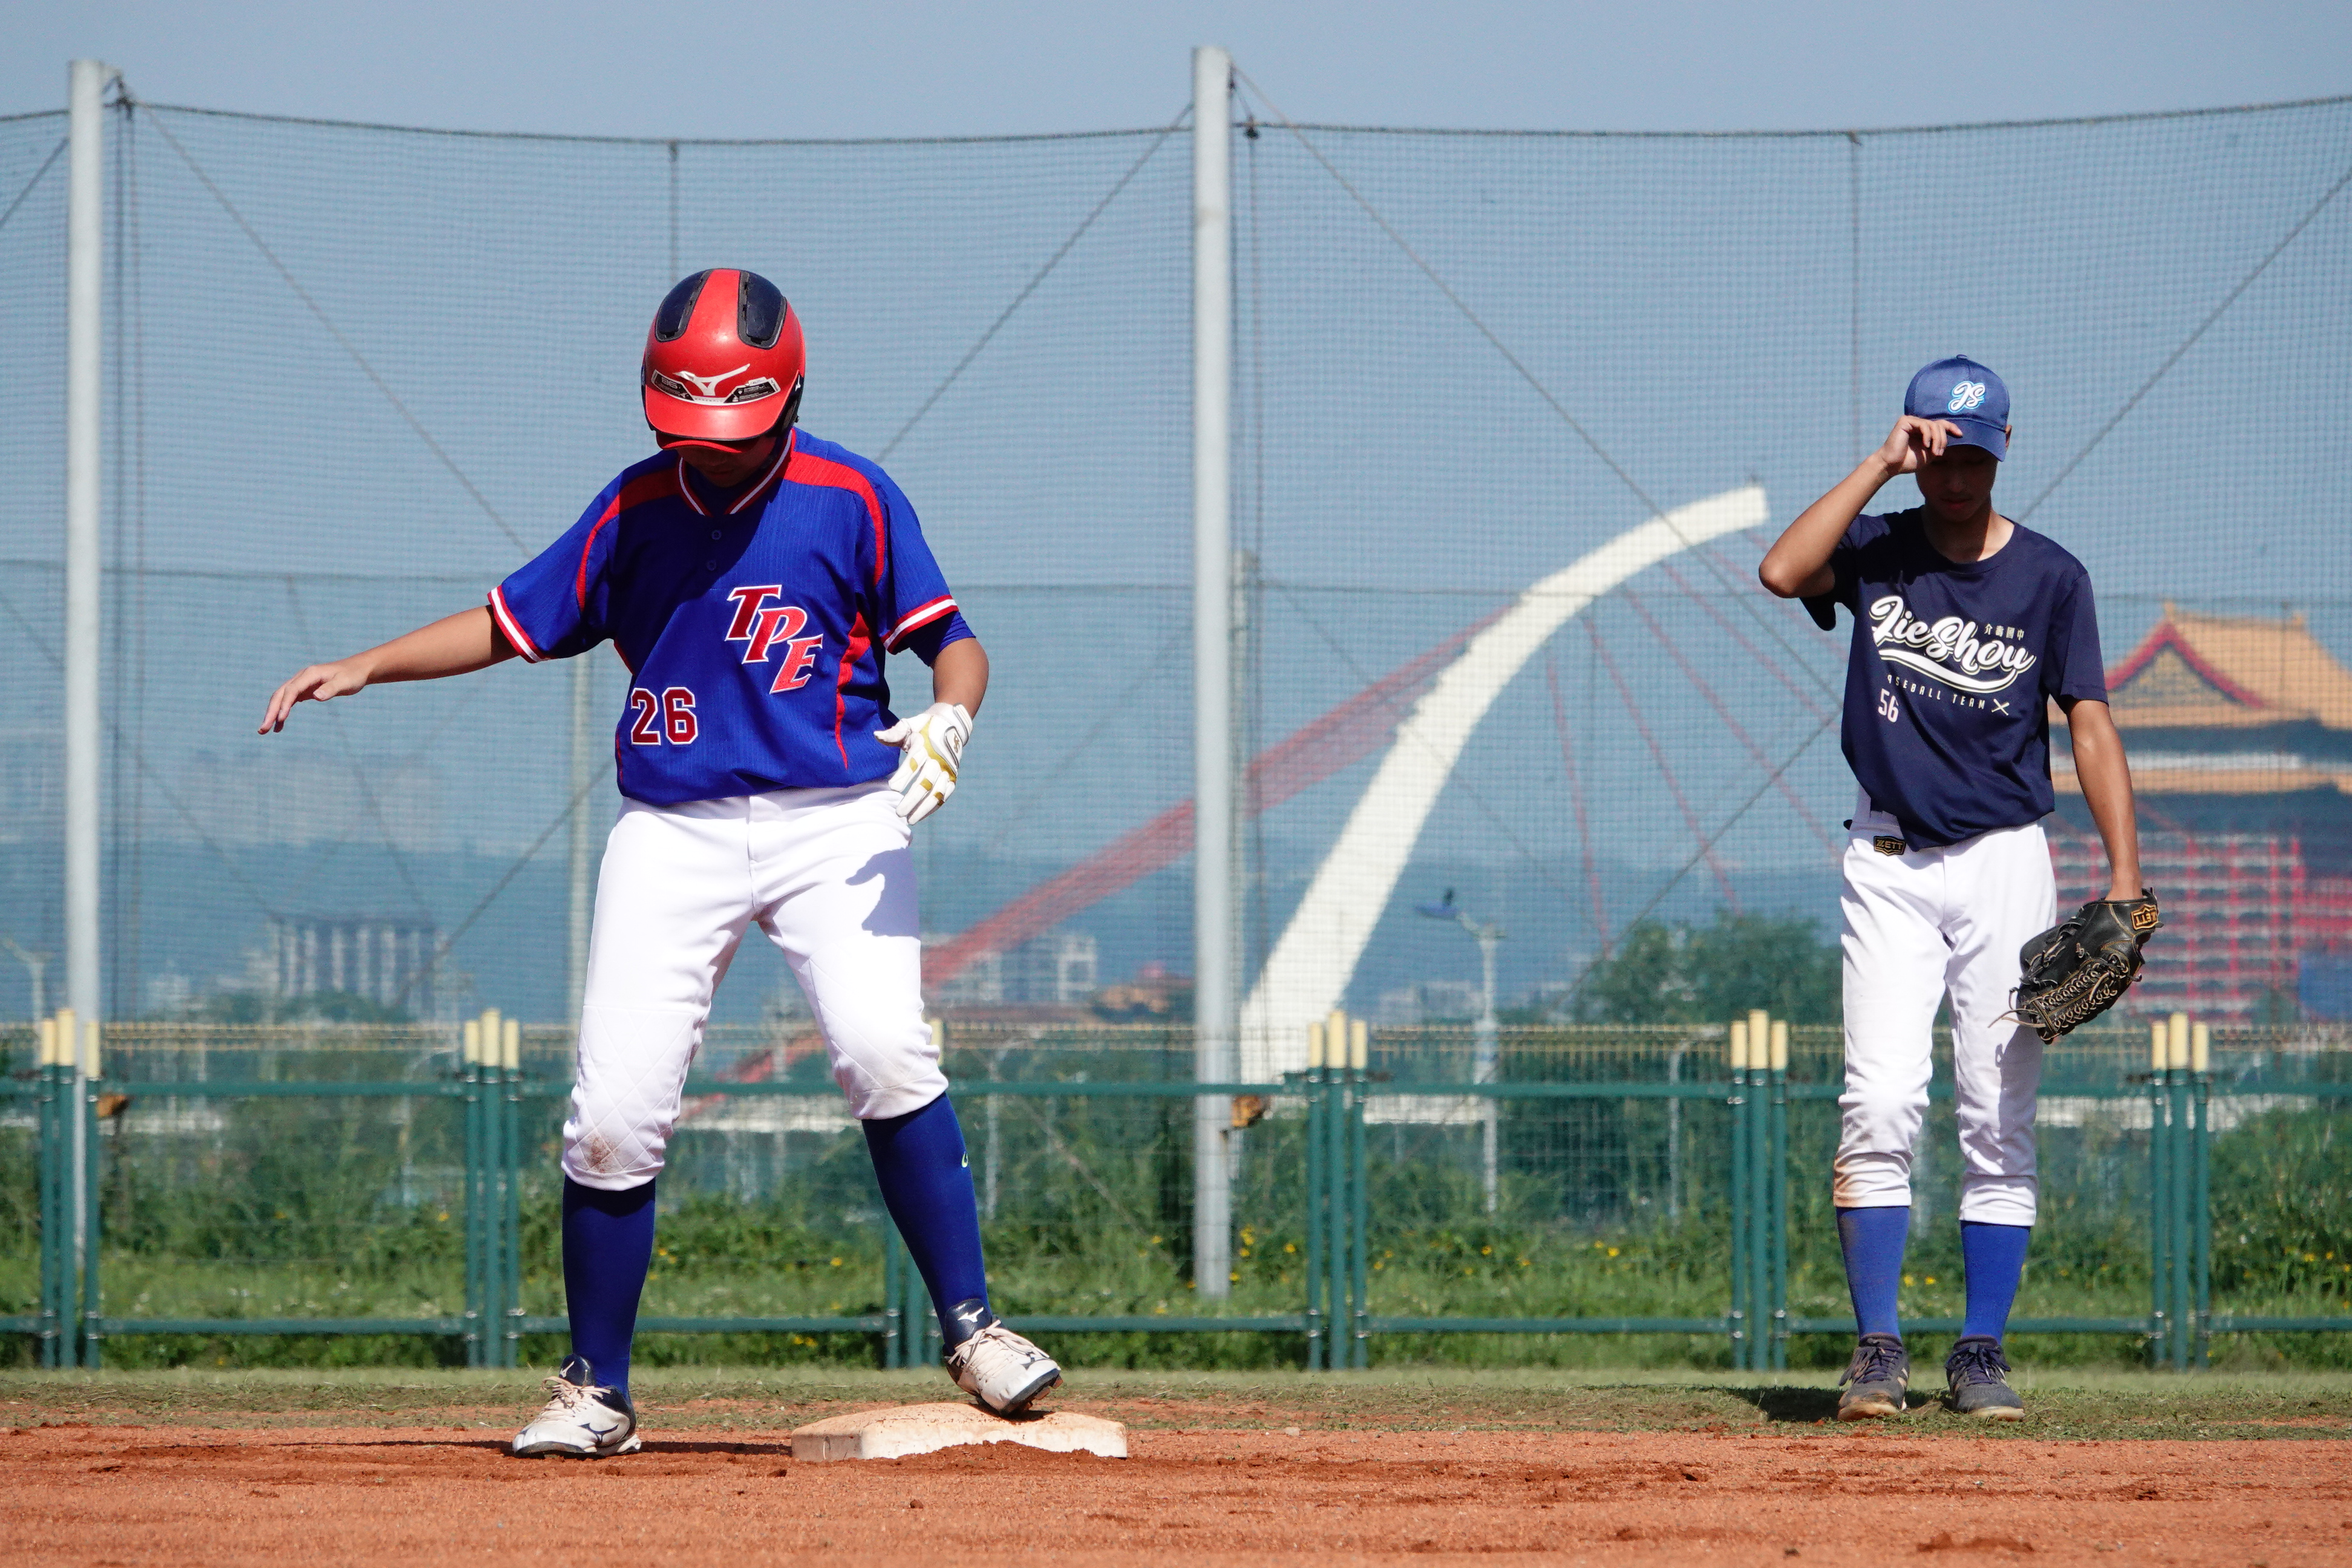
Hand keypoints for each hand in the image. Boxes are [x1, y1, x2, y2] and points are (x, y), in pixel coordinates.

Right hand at [258, 658, 370, 733]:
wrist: (358, 669)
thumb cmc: (352, 676)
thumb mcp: (345, 682)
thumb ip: (331, 689)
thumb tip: (316, 696)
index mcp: (310, 674)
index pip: (292, 689)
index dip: (285, 704)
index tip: (280, 718)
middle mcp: (302, 677)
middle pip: (281, 694)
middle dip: (271, 711)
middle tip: (263, 729)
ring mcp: (302, 683)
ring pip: (282, 698)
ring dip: (273, 713)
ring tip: (264, 730)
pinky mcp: (305, 689)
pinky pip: (289, 701)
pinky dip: (283, 712)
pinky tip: (279, 726)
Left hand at [874, 702, 972, 824]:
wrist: (951, 724)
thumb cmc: (922, 727)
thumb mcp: (909, 725)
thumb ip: (894, 733)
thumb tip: (876, 735)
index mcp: (925, 745)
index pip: (915, 762)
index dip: (904, 775)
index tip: (892, 787)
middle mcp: (938, 759)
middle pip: (925, 782)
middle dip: (912, 798)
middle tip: (898, 812)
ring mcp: (947, 769)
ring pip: (936, 792)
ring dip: (924, 807)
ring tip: (910, 820)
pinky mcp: (952, 776)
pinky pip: (944, 794)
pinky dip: (934, 806)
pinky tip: (921, 815)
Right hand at [1872, 415, 1966, 475]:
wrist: (1891, 465)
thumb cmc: (1908, 462)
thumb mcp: (1930, 453)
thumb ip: (1939, 444)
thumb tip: (1951, 435)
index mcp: (1923, 431)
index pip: (1940, 424)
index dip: (1952, 427)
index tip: (1960, 434)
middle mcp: (1917, 424)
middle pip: (1939, 425)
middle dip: (1943, 440)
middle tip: (1939, 453)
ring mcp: (1911, 421)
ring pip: (1933, 425)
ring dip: (1937, 439)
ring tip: (1934, 452)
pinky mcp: (1905, 421)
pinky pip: (1924, 424)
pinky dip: (1928, 435)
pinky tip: (1926, 445)